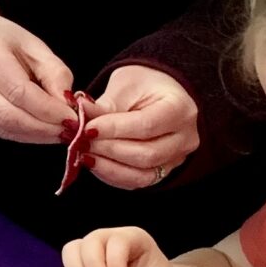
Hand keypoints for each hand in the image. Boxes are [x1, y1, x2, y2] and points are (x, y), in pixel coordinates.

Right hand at [0, 12, 74, 144]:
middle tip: (68, 131)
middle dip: (43, 129)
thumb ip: (55, 74)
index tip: (73, 118)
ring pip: (1, 129)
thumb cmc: (4, 41)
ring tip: (57, 132)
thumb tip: (67, 106)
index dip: (48, 110)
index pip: (19, 92)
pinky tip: (38, 130)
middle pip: (8, 116)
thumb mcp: (35, 47)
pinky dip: (21, 135)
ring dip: (34, 135)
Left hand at [84, 64, 198, 190]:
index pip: (146, 125)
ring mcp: (177, 159)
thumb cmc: (144, 85)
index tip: (87, 128)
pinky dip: (112, 174)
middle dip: (108, 150)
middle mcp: (185, 138)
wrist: (158, 94)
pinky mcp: (162, 172)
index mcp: (180, 109)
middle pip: (146, 155)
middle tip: (81, 141)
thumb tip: (80, 113)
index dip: (114, 130)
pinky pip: (136, 181)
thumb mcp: (125, 85)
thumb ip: (105, 104)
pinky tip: (94, 162)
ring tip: (84, 153)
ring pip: (142, 175)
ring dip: (108, 166)